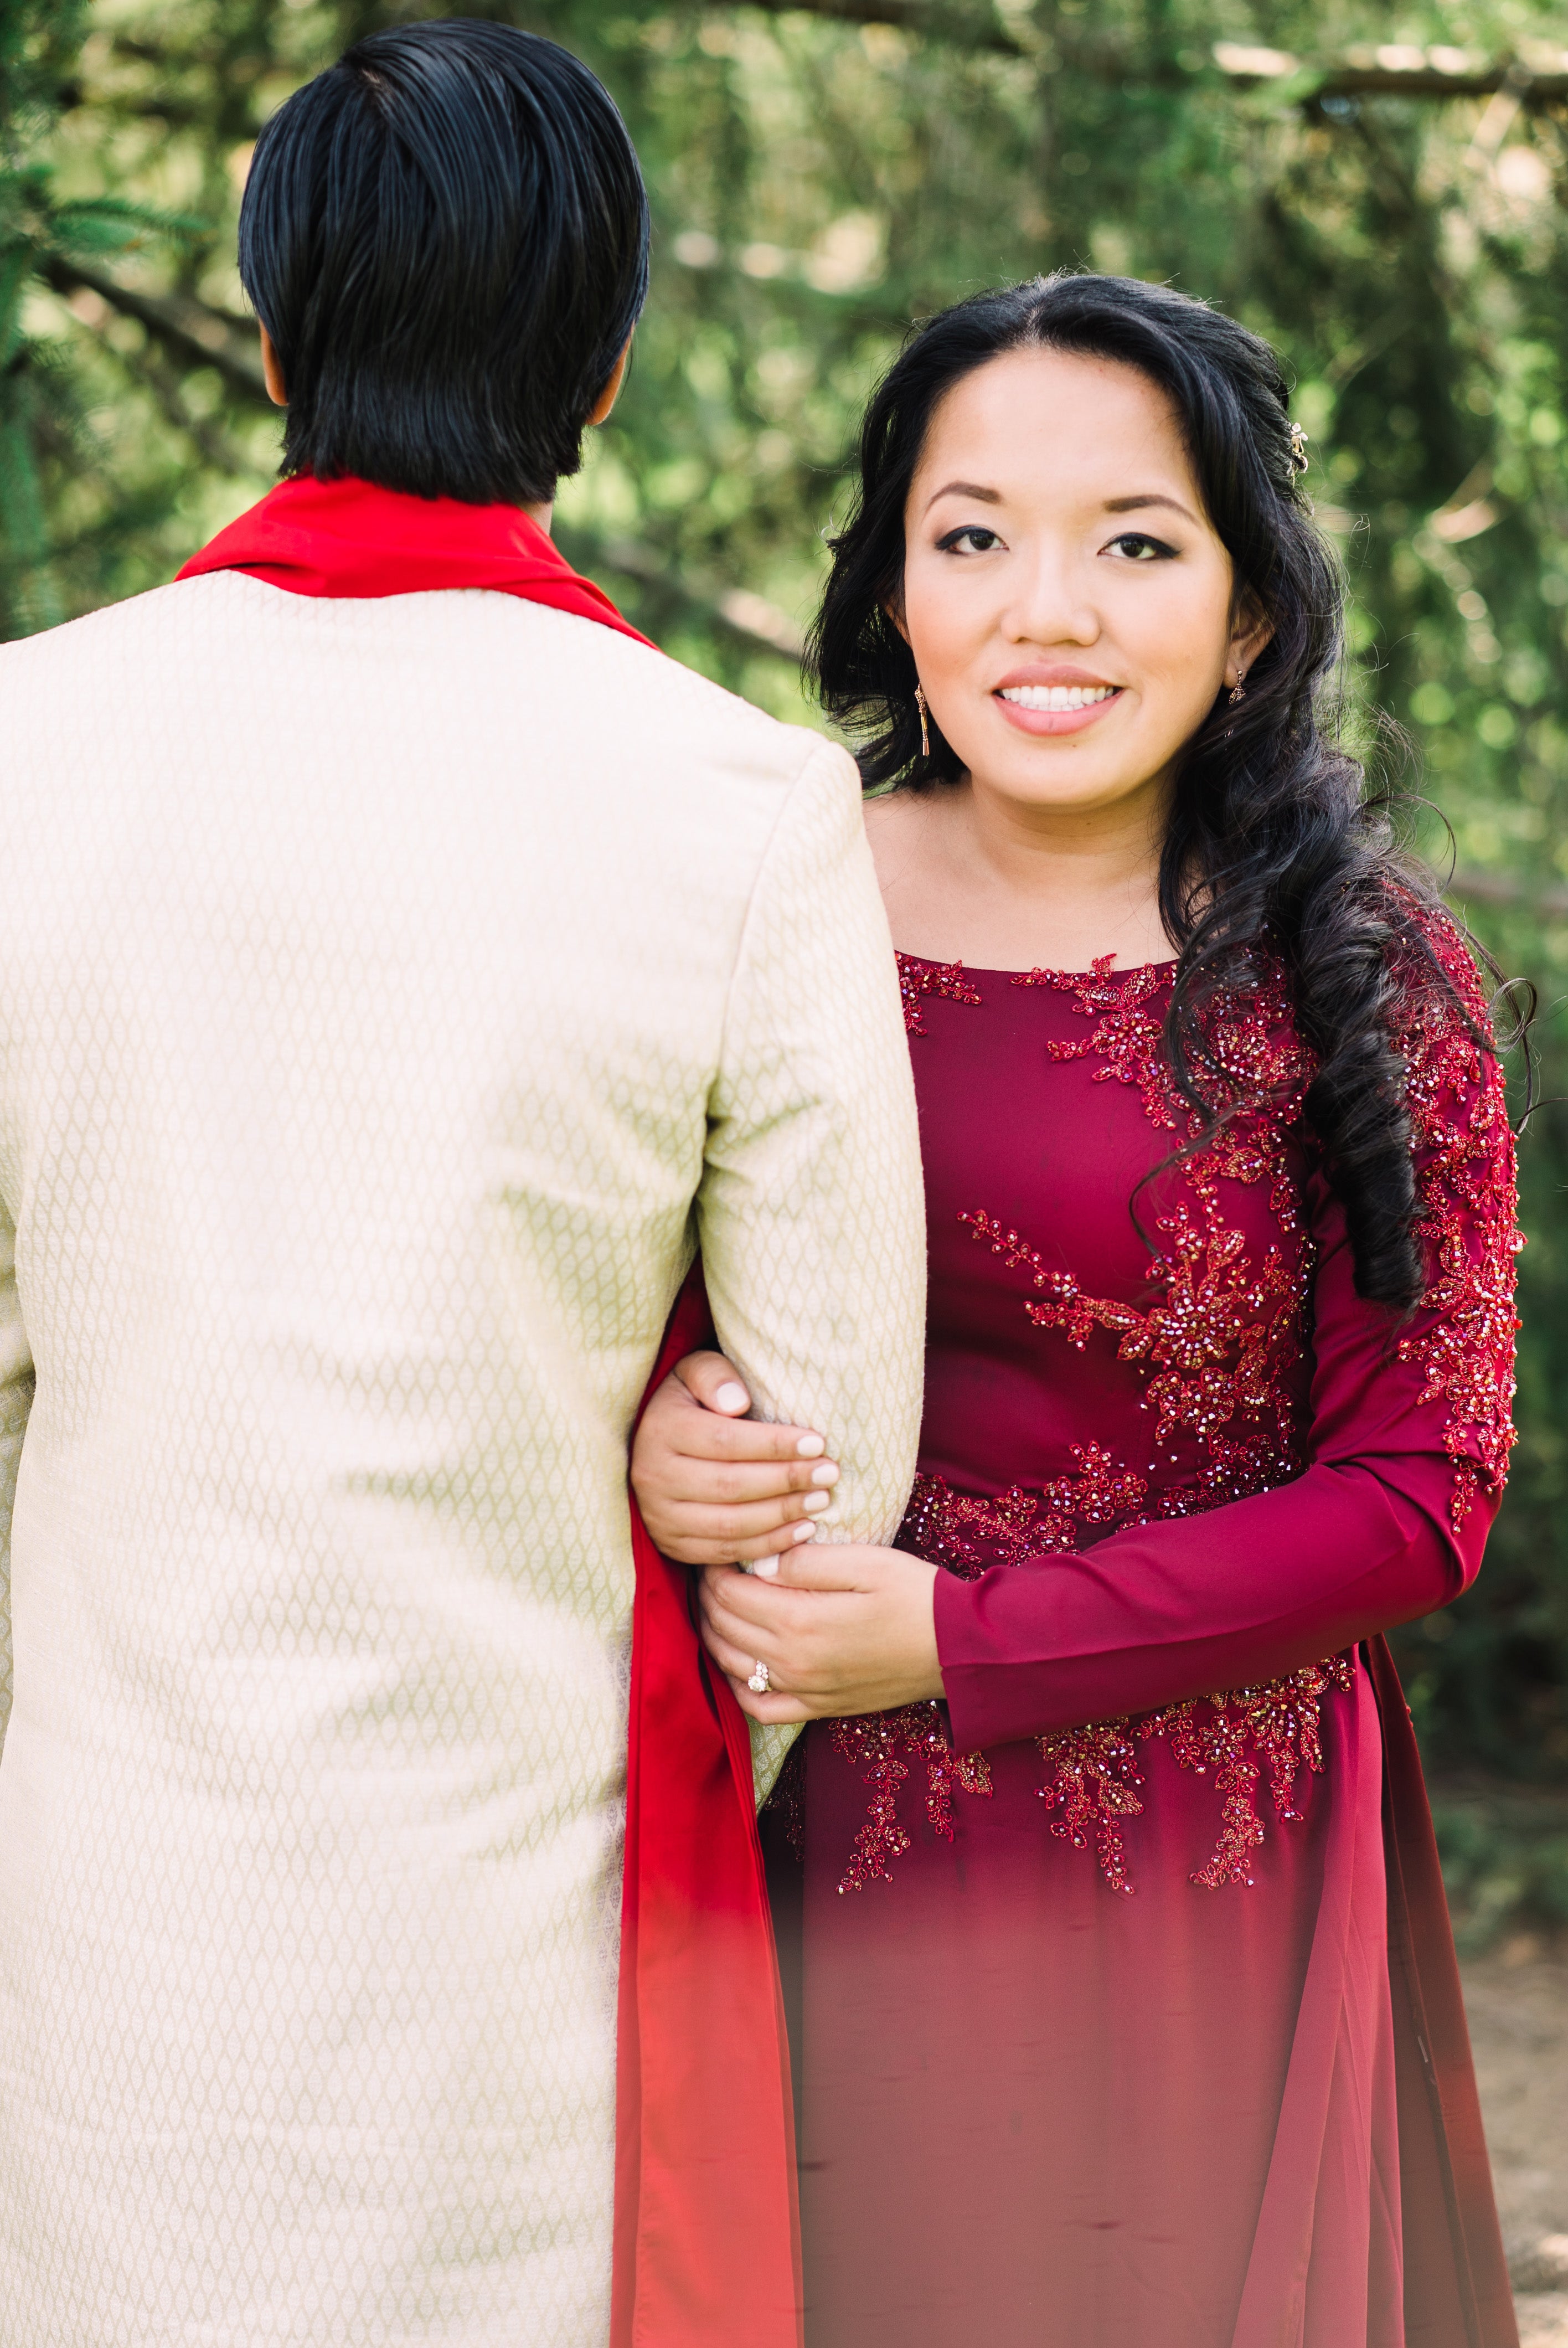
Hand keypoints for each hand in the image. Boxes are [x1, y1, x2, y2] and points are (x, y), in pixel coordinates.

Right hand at [630, 1349, 841, 1564]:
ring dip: (782, 1515)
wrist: (651, 1444)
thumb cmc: (688, 1402)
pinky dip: (768, 1545)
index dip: (773, 1445)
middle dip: (786, 1481)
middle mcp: (654, 1477)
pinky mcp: (673, 1545)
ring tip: (820, 1500)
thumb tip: (737, 1402)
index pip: (724, 1441)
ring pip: (730, 1525)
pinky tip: (801, 1530)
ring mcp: (661, 1517)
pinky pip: (725, 1552)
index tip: (817, 1442)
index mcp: (662, 1430)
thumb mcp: (693, 1373)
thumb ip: (714, 1376)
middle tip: (828, 1473)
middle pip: (730, 1485)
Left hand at [697, 1542, 941, 1723]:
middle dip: (708, 1594)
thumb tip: (758, 1563)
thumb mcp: (864, 1562)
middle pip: (722, 1625)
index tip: (721, 1548)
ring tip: (719, 1604)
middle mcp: (793, 1662)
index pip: (728, 1592)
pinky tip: (738, 1663)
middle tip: (715, 1568)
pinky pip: (760, 1707)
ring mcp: (804, 1690)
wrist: (957, 1649)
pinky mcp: (818, 1707)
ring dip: (714, 1632)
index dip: (715, 1565)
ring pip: (731, 1664)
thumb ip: (805, 1562)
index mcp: (800, 1620)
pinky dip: (737, 1686)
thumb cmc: (914, 1596)